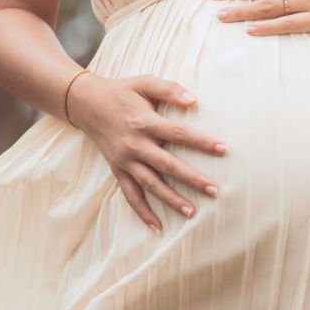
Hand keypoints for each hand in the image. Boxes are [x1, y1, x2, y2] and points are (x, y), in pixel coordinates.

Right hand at [66, 72, 227, 233]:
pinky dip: (142, 212)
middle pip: (167, 165)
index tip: (223, 150)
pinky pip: (130, 195)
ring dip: (171, 199)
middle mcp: (135, 145)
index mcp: (145, 122)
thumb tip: (194, 100)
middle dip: (192, 179)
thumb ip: (170, 90)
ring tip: (192, 212)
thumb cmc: (122, 92)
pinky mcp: (117, 171)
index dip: (201, 142)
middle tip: (214, 190)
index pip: (178, 134)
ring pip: (150, 184)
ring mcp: (125, 161)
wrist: (86, 103)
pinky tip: (158, 227)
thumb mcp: (144, 83)